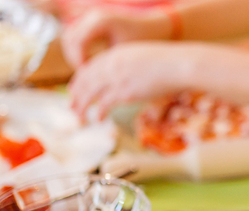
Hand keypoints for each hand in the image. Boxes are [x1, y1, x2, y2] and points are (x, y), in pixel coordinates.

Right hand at [61, 8, 171, 67]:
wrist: (154, 27)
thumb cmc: (143, 41)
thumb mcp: (124, 54)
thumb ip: (106, 64)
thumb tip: (89, 80)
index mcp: (101, 21)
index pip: (78, 42)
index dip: (79, 61)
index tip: (86, 77)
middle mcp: (93, 16)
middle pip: (70, 39)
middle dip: (74, 59)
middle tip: (83, 77)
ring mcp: (91, 18)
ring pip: (70, 38)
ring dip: (74, 56)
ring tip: (85, 72)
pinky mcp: (92, 23)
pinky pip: (77, 37)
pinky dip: (79, 51)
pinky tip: (89, 65)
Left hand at [68, 42, 199, 118]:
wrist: (177, 65)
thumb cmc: (167, 63)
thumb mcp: (142, 58)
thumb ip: (128, 66)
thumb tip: (123, 78)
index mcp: (116, 53)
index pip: (90, 67)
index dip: (80, 80)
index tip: (74, 89)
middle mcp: (113, 64)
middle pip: (86, 80)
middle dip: (77, 94)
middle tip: (71, 106)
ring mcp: (117, 78)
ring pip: (91, 93)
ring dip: (82, 106)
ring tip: (79, 117)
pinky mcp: (124, 92)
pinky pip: (104, 104)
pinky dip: (98, 113)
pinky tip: (97, 120)